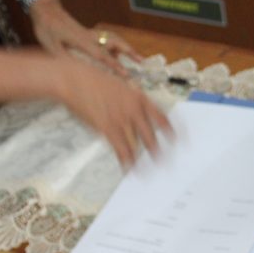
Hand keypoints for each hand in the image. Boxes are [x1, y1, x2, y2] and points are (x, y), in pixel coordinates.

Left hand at [29, 0, 137, 76]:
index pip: (102, 55)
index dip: (114, 65)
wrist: (46, 9)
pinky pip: (107, 38)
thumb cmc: (46, 27)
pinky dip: (116, 45)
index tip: (125, 73)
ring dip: (126, 47)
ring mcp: (90, 33)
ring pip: (114, 38)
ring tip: (136, 57)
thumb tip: (74, 71)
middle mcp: (90, 36)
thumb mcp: (50, 45)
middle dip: (130, 52)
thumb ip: (63, 58)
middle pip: (115, 42)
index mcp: (82, 41)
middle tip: (142, 61)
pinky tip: (116, 53)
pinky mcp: (88, 32)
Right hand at [56, 57, 172, 168]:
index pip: (162, 117)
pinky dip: (126, 160)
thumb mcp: (121, 87)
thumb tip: (138, 117)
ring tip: (151, 172)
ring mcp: (121, 119)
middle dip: (159, 151)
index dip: (172, 131)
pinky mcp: (107, 127)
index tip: (179, 141)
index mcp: (140, 97)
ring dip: (144, 160)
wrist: (74, 79)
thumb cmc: (95, 80)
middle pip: (152, 135)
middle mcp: (134, 109)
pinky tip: (130, 169)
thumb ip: (131, 101)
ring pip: (138, 144)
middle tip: (167, 163)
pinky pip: (121, 148)